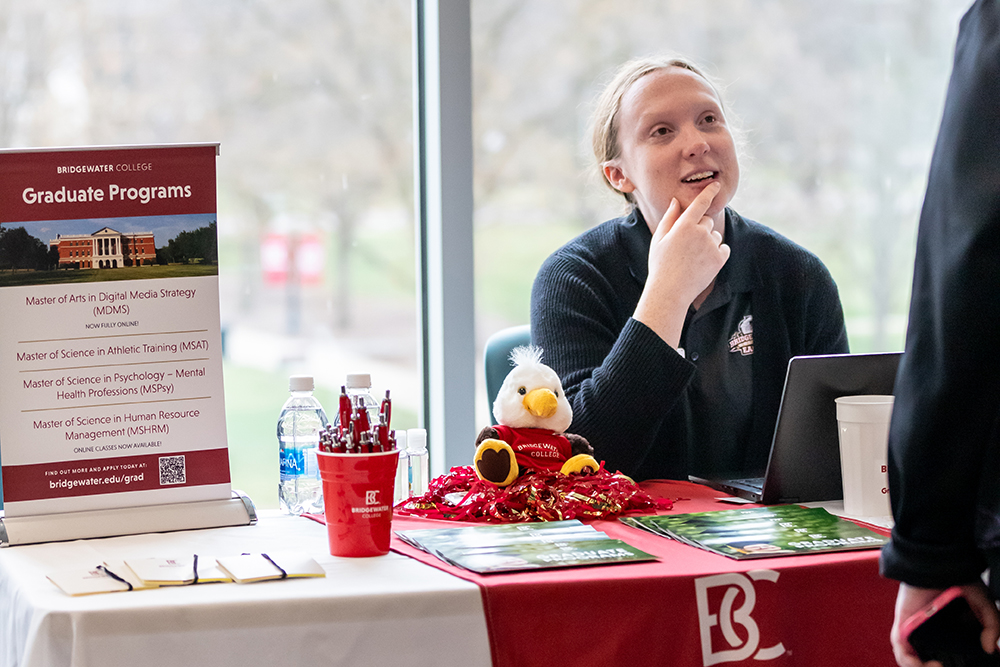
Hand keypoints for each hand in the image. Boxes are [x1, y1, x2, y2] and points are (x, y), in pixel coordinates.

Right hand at [634, 182, 730, 346]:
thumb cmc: (661, 265)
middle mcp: (700, 232)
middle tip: (688, 245)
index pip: (701, 203)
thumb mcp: (659, 239)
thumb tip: (676, 201)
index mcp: (683, 225)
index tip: (717, 185)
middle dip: (701, 228)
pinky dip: (717, 253)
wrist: (670, 292)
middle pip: (707, 221)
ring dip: (708, 242)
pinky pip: (724, 248)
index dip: (709, 192)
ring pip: (715, 236)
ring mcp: (711, 246)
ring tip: (693, 258)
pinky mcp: (719, 259)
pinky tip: (704, 263)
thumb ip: (669, 218)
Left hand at [890, 582, 999, 666]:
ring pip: (915, 660)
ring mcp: (915, 630)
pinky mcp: (902, 627)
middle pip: (930, 658)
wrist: (937, 564)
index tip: (970, 665)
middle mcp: (931, 632)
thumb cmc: (957, 579)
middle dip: (942, 665)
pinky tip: (932, 664)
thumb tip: (988, 648)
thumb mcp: (984, 604)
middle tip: (951, 666)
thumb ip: (992, 626)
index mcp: (949, 629)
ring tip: (941, 666)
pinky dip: (912, 664)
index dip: (957, 662)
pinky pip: (902, 651)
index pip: (951, 653)